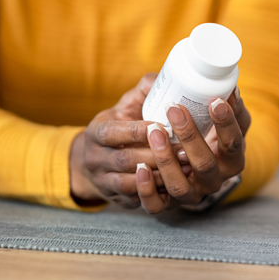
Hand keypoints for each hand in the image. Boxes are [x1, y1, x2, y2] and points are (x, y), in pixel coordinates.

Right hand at [69, 73, 191, 207]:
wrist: (93, 163)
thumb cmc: (117, 129)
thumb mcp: (123, 108)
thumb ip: (142, 92)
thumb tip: (162, 77)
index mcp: (96, 133)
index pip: (112, 132)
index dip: (137, 130)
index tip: (163, 125)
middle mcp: (96, 159)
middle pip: (126, 159)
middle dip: (156, 155)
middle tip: (185, 148)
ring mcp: (105, 182)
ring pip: (131, 184)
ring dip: (159, 176)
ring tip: (185, 166)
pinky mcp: (118, 201)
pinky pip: (137, 202)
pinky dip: (157, 193)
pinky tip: (178, 184)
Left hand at [136, 89, 250, 213]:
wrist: (191, 165)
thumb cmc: (209, 134)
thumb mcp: (223, 120)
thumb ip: (228, 103)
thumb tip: (228, 85)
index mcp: (232, 160)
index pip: (233, 143)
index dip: (226, 123)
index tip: (215, 101)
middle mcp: (214, 181)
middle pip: (205, 164)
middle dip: (189, 136)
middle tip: (174, 110)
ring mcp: (191, 194)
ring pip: (179, 186)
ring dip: (165, 159)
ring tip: (154, 131)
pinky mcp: (168, 204)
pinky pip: (156, 205)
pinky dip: (146, 189)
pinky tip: (139, 168)